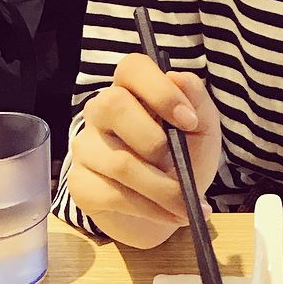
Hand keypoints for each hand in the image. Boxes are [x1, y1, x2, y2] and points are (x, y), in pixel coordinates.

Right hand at [67, 55, 221, 247]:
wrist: (170, 207)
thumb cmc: (185, 159)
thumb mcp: (202, 130)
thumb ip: (197, 101)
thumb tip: (177, 78)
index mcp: (133, 89)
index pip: (132, 67)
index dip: (159, 90)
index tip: (188, 120)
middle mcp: (101, 110)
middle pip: (113, 105)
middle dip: (155, 141)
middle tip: (179, 165)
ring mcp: (86, 146)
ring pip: (119, 161)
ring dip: (163, 189)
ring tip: (187, 204)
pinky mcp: (79, 183)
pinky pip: (112, 195)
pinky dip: (152, 210)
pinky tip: (170, 215)